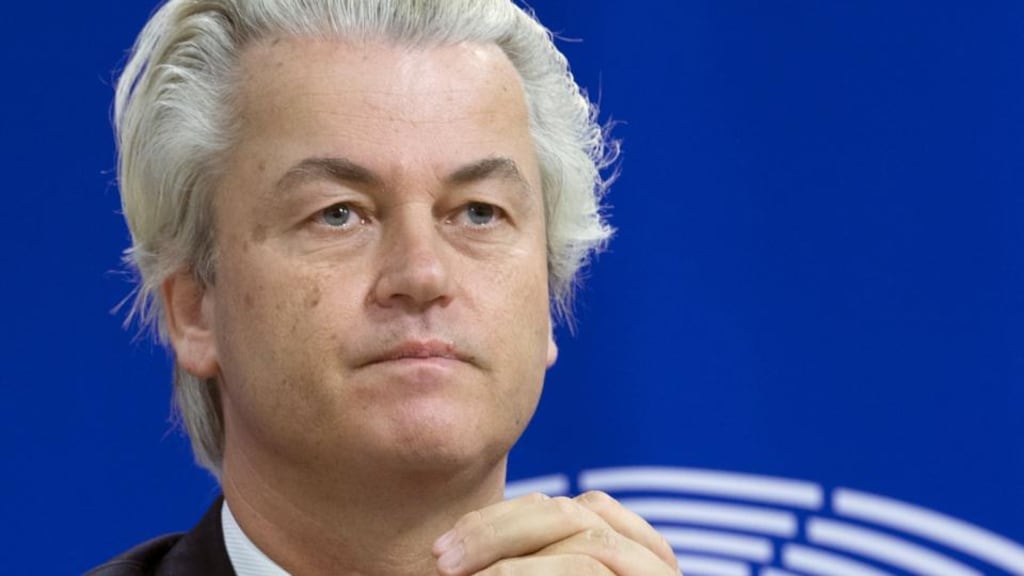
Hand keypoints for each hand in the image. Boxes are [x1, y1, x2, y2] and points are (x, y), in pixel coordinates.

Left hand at [432, 491, 680, 574]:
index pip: (561, 509)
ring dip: (507, 555)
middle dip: (495, 529)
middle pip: (567, 512)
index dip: (498, 519)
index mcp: (624, 546)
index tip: (445, 546)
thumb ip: (526, 556)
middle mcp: (650, 553)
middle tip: (441, 558)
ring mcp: (657, 568)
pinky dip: (531, 572)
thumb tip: (452, 547)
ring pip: (579, 535)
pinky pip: (588, 564)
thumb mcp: (538, 570)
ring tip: (459, 574)